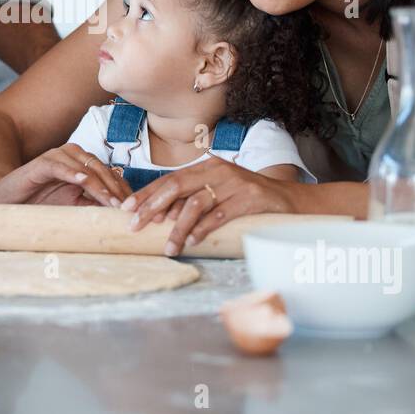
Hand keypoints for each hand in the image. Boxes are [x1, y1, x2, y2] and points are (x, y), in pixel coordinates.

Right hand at [0, 144, 132, 207]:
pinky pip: (60, 165)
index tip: (137, 210)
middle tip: (128, 208)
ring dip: (100, 184)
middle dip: (116, 189)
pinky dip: (71, 172)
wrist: (5, 201)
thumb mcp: (71, 208)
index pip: (110, 175)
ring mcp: (57, 157)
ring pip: (85, 167)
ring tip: (111, 201)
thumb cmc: (39, 204)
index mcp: (83, 165)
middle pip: (102, 169)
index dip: (124, 191)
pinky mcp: (41, 162)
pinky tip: (82, 181)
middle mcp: (73, 156)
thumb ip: (92, 207)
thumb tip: (119, 218)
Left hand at [119, 157, 295, 255]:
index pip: (168, 179)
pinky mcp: (250, 197)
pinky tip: (193, 242)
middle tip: (134, 226)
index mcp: (206, 166)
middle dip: (151, 207)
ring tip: (168, 247)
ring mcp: (234, 183)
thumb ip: (193, 198)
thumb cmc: (248, 198)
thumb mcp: (218, 192)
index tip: (125, 209)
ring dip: (178, 228)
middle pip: (176, 186)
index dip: (145, 194)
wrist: (288, 199)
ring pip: (196, 203)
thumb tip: (158, 217)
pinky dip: (204, 229)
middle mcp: (217, 170)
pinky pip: (220, 214)